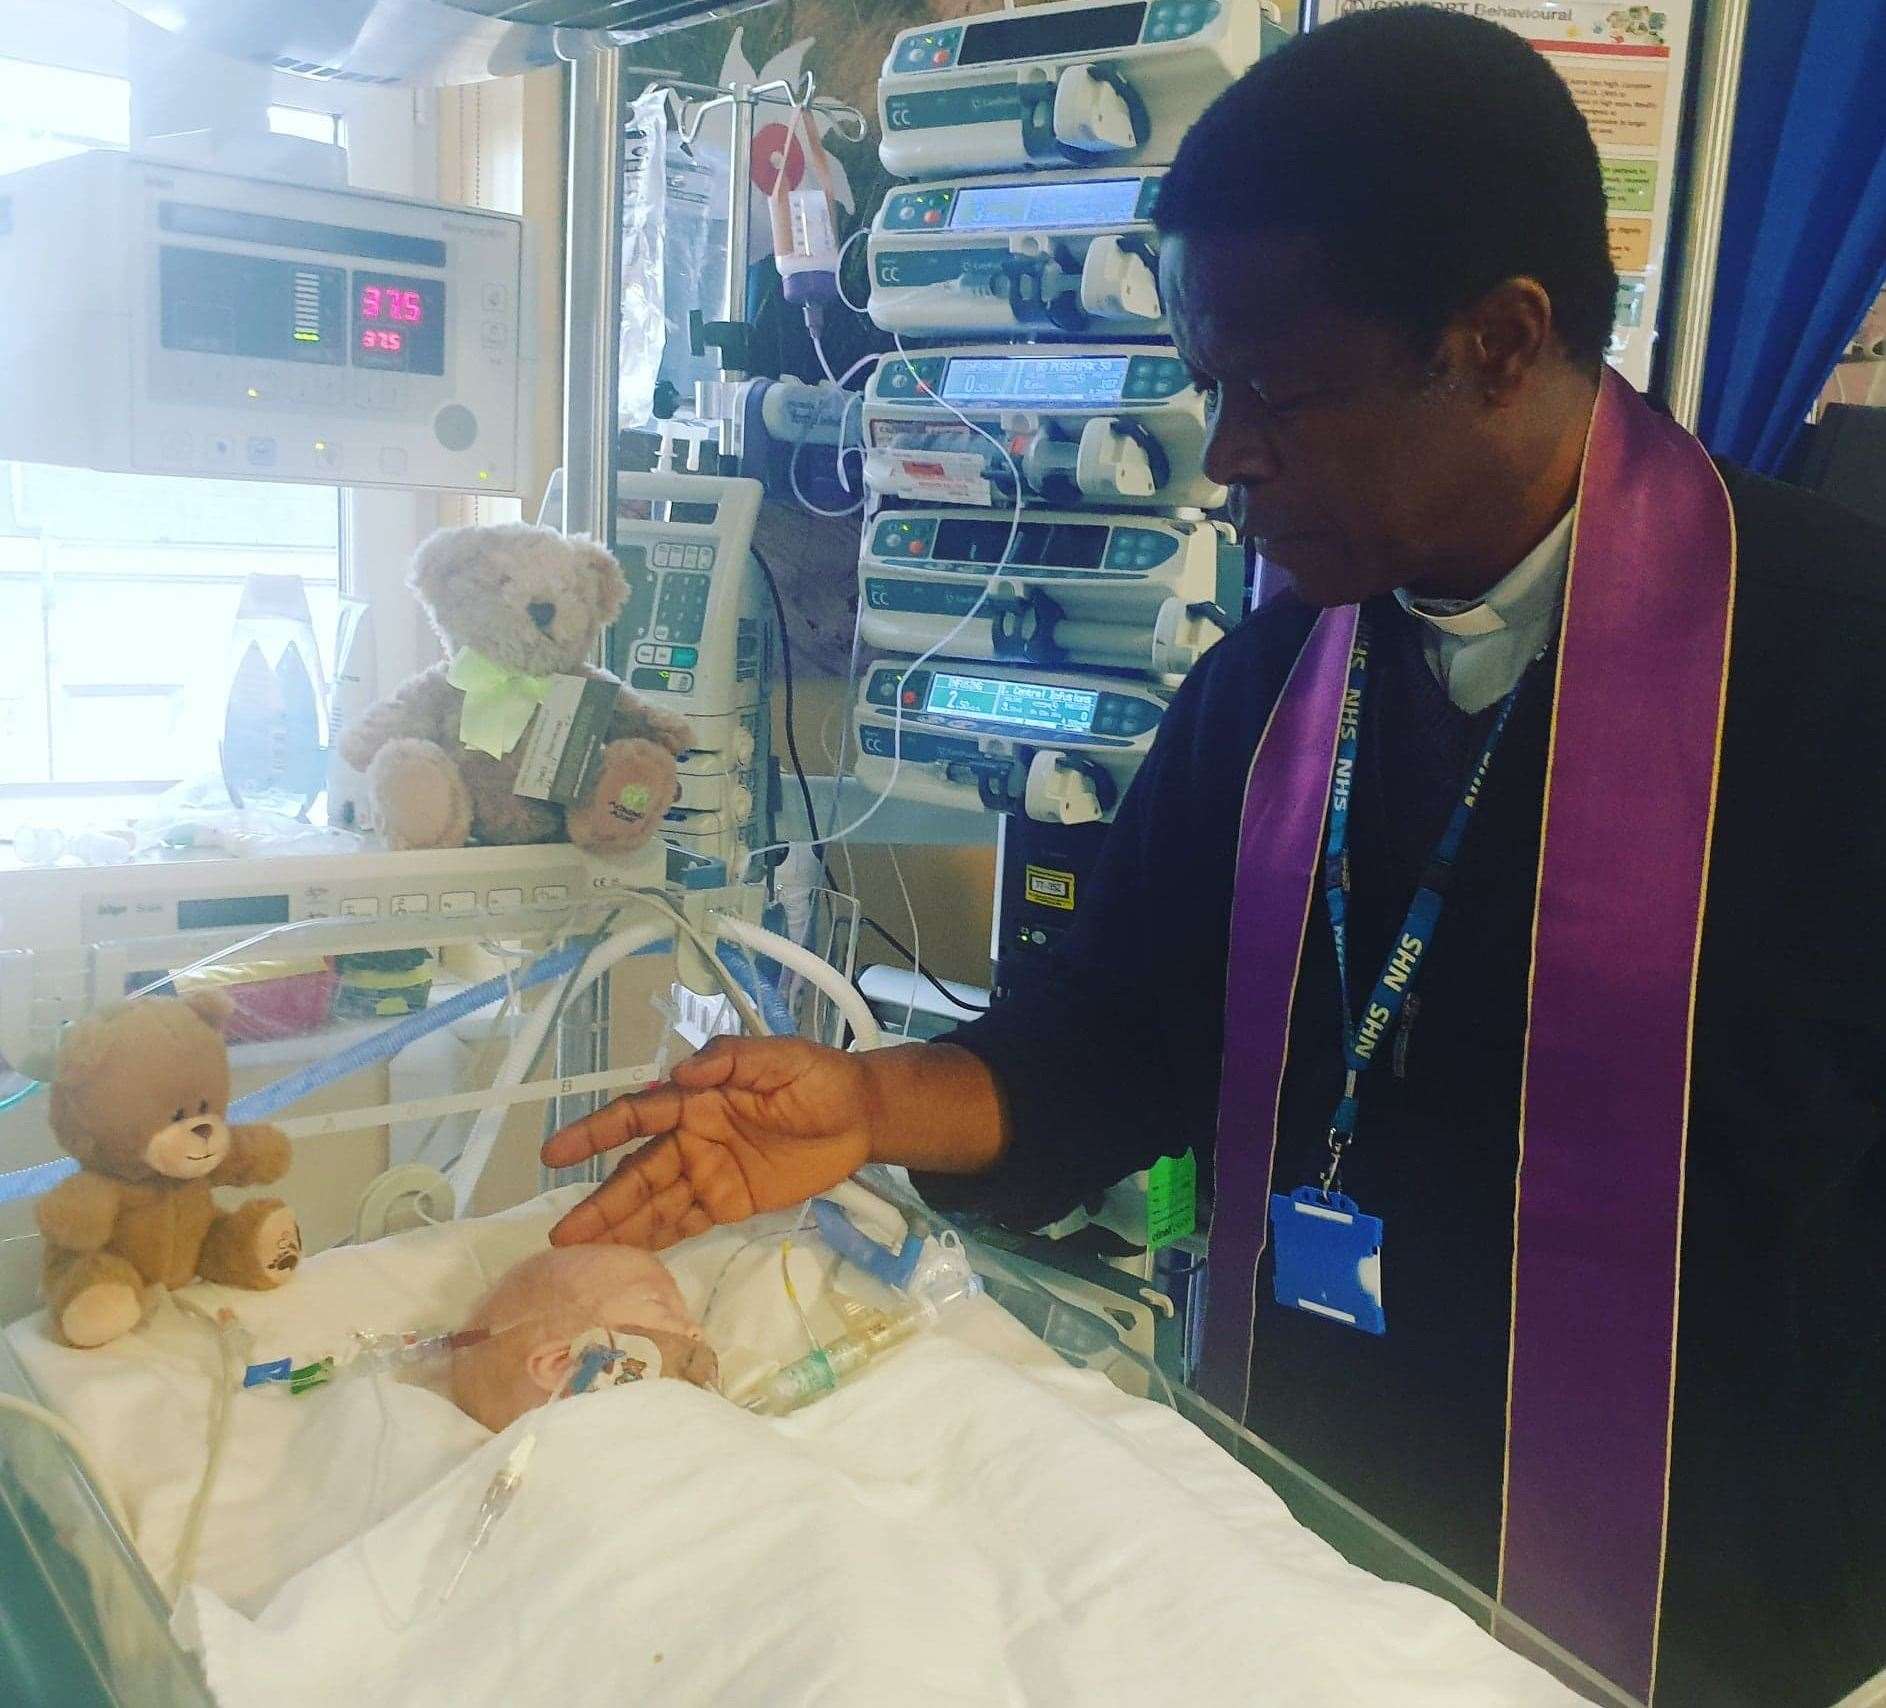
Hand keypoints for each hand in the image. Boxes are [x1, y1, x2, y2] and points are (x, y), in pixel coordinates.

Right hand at [541, 1036, 875, 1249]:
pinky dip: (654, 1242)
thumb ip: (734, 1058)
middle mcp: (691, 1138)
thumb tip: (683, 1070)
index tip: (554, 1153)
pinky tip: (623, 1263)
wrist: (862, 1115)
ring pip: (653, 1204)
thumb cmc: (818, 1078)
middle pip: (637, 1173)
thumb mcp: (782, 1057)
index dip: (594, 1133)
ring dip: (618, 1229)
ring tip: (579, 1257)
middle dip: (600, 1203)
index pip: (636, 1116)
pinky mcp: (728, 1202)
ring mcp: (707, 1173)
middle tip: (561, 1235)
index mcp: (696, 1100)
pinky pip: (683, 1223)